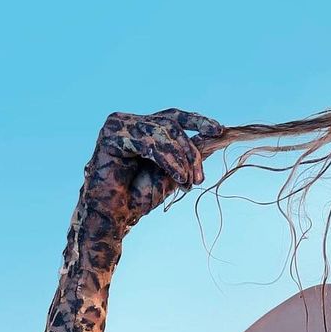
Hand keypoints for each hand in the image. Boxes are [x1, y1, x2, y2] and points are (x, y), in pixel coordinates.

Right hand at [81, 108, 223, 231]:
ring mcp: (119, 126)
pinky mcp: (111, 135)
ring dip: (180, 159)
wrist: (115, 214)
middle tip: (199, 179)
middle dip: (190, 152)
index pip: (174, 117)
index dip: (197, 121)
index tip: (219, 130)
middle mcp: (131, 122)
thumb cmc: (140, 196)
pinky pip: (147, 142)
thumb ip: (187, 158)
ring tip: (186, 182)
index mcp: (144, 128)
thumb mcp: (173, 174)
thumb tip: (212, 142)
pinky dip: (166, 159)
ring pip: (162, 131)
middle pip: (171, 124)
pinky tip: (177, 176)